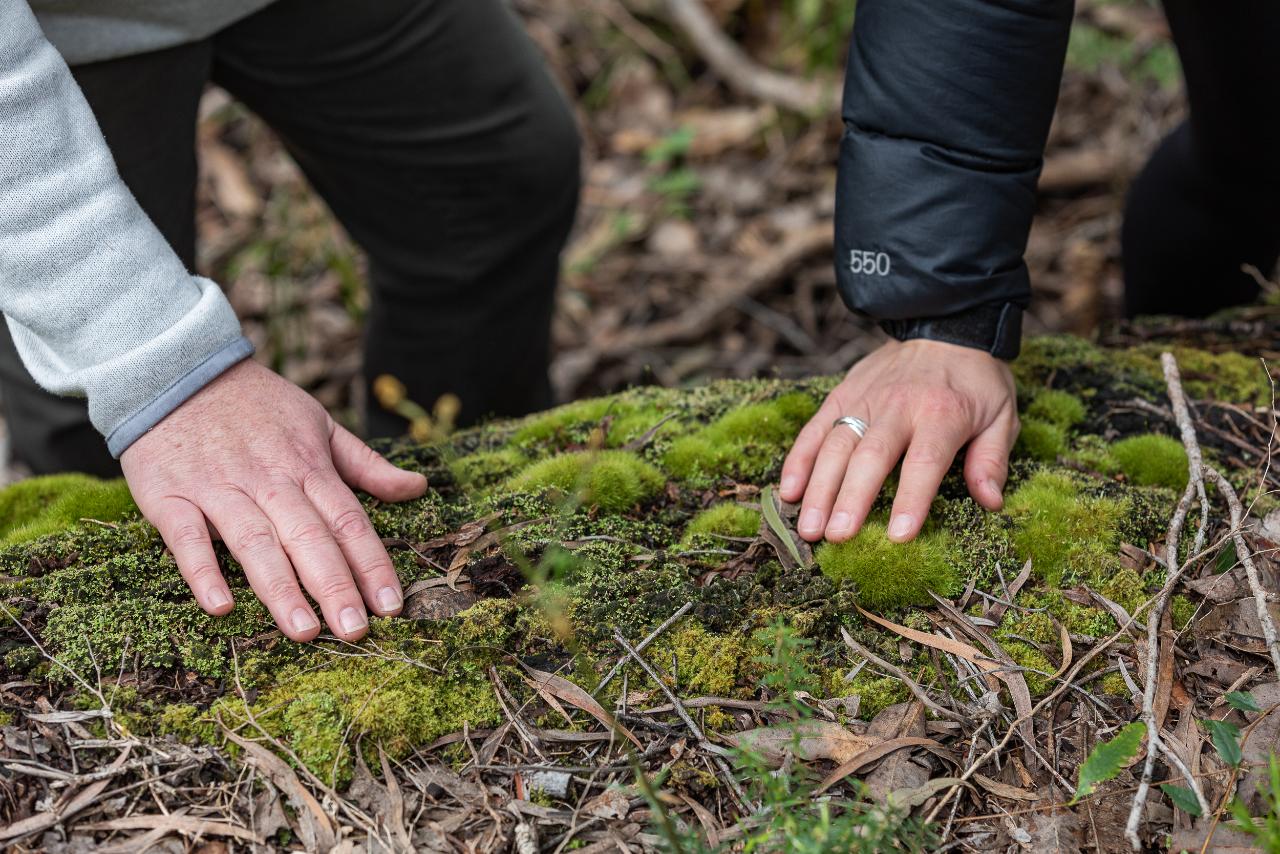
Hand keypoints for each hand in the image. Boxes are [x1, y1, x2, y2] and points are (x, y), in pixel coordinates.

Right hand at [121, 360, 427, 640]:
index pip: (349, 521)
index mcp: (308, 466)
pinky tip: (221, 607)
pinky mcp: (171, 497)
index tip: (392, 605)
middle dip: (335, 585)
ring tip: (305, 632)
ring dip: (281, 588)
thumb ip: (366, 464)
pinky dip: (203, 571)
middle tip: (356, 631)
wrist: (176, 371)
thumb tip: (418, 487)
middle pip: (309, 537)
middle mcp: (269, 481)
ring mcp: (219, 489)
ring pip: (255, 542)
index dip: (372, 564)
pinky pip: (187, 538)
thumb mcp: (320, 423)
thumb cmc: (257, 405)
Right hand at [780, 338, 1017, 543]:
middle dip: (850, 499)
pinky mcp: (842, 394)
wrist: (943, 324)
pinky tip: (788, 492)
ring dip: (819, 488)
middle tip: (837, 537)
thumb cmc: (975, 380)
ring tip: (809, 527)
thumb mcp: (1002, 414)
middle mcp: (898, 406)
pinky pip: (815, 429)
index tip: (899, 536)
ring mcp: (865, 399)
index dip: (911, 499)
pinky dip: (799, 460)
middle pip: (869, 456)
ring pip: (835, 446)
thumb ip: (992, 459)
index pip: (924, 461)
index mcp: (942, 413)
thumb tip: (990, 502)